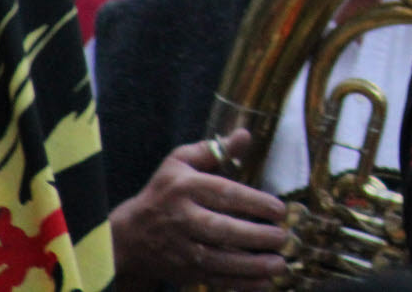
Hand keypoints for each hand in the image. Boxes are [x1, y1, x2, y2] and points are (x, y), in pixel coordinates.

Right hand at [109, 130, 289, 291]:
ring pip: (217, 260)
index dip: (253, 202)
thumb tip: (245, 134)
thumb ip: (215, 150)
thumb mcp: (180, 162)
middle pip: (220, 230)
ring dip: (251, 266)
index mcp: (184, 188)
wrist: (129, 235)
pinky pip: (213, 279)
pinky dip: (238, 283)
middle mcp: (181, 219)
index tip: (280, 209)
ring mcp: (180, 249)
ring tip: (280, 265)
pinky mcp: (183, 271)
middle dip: (254, 236)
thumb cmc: (164, 192)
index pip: (223, 194)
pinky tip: (264, 283)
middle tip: (282, 238)